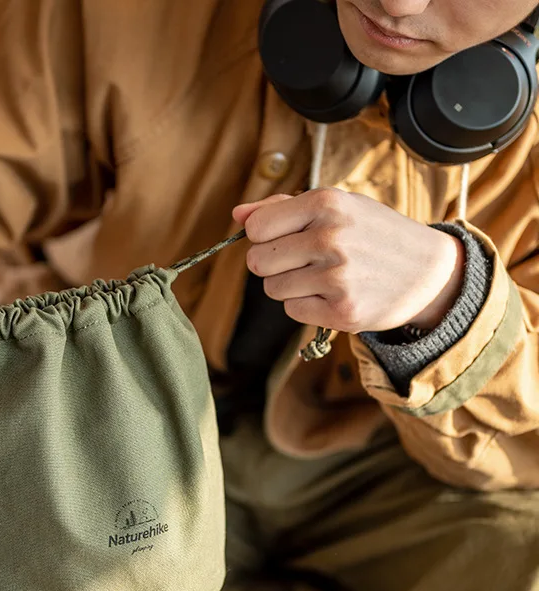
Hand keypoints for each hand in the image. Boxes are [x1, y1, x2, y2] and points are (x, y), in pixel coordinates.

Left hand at [233, 189, 464, 333]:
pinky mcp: (343, 311)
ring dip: (289, 286)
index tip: (281, 238)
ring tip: (321, 277)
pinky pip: (293, 310)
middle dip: (272, 264)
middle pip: (258, 262)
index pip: (256, 228)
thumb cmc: (373, 234)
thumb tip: (238, 214)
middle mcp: (331, 237)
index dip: (262, 237)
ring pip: (273, 289)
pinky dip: (306, 306)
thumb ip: (283, 208)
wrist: (428, 272)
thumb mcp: (337, 207)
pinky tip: (332, 295)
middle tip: (302, 261)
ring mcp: (338, 277)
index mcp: (327, 203)